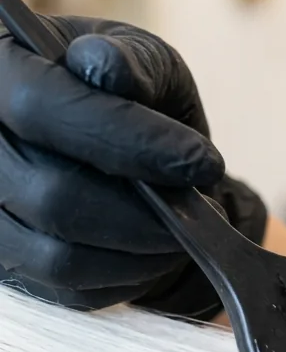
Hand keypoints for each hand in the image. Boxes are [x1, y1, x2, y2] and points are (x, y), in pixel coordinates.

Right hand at [0, 16, 266, 315]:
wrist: (119, 149)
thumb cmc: (130, 96)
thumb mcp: (141, 61)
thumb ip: (130, 62)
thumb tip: (105, 69)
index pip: (41, 108)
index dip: (127, 139)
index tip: (201, 161)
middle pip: (52, 196)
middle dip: (145, 212)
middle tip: (202, 207)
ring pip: (60, 256)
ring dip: (141, 252)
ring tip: (184, 229)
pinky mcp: (13, 267)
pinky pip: (70, 290)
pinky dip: (127, 277)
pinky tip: (156, 250)